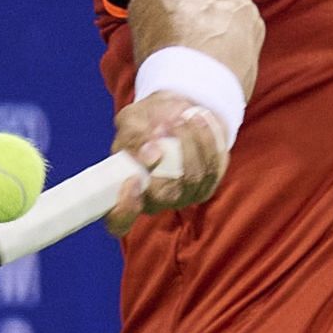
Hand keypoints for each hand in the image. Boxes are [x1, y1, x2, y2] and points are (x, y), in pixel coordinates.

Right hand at [106, 91, 228, 237]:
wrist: (174, 112)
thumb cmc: (144, 121)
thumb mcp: (131, 121)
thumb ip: (133, 136)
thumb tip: (150, 153)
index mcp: (126, 192)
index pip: (119, 220)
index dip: (124, 209)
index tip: (131, 180)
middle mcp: (154, 200)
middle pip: (164, 194)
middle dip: (168, 157)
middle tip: (169, 125)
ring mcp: (182, 196)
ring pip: (193, 177)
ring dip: (192, 142)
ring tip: (186, 116)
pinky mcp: (206, 186)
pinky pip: (213, 167)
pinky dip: (209, 139)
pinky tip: (200, 118)